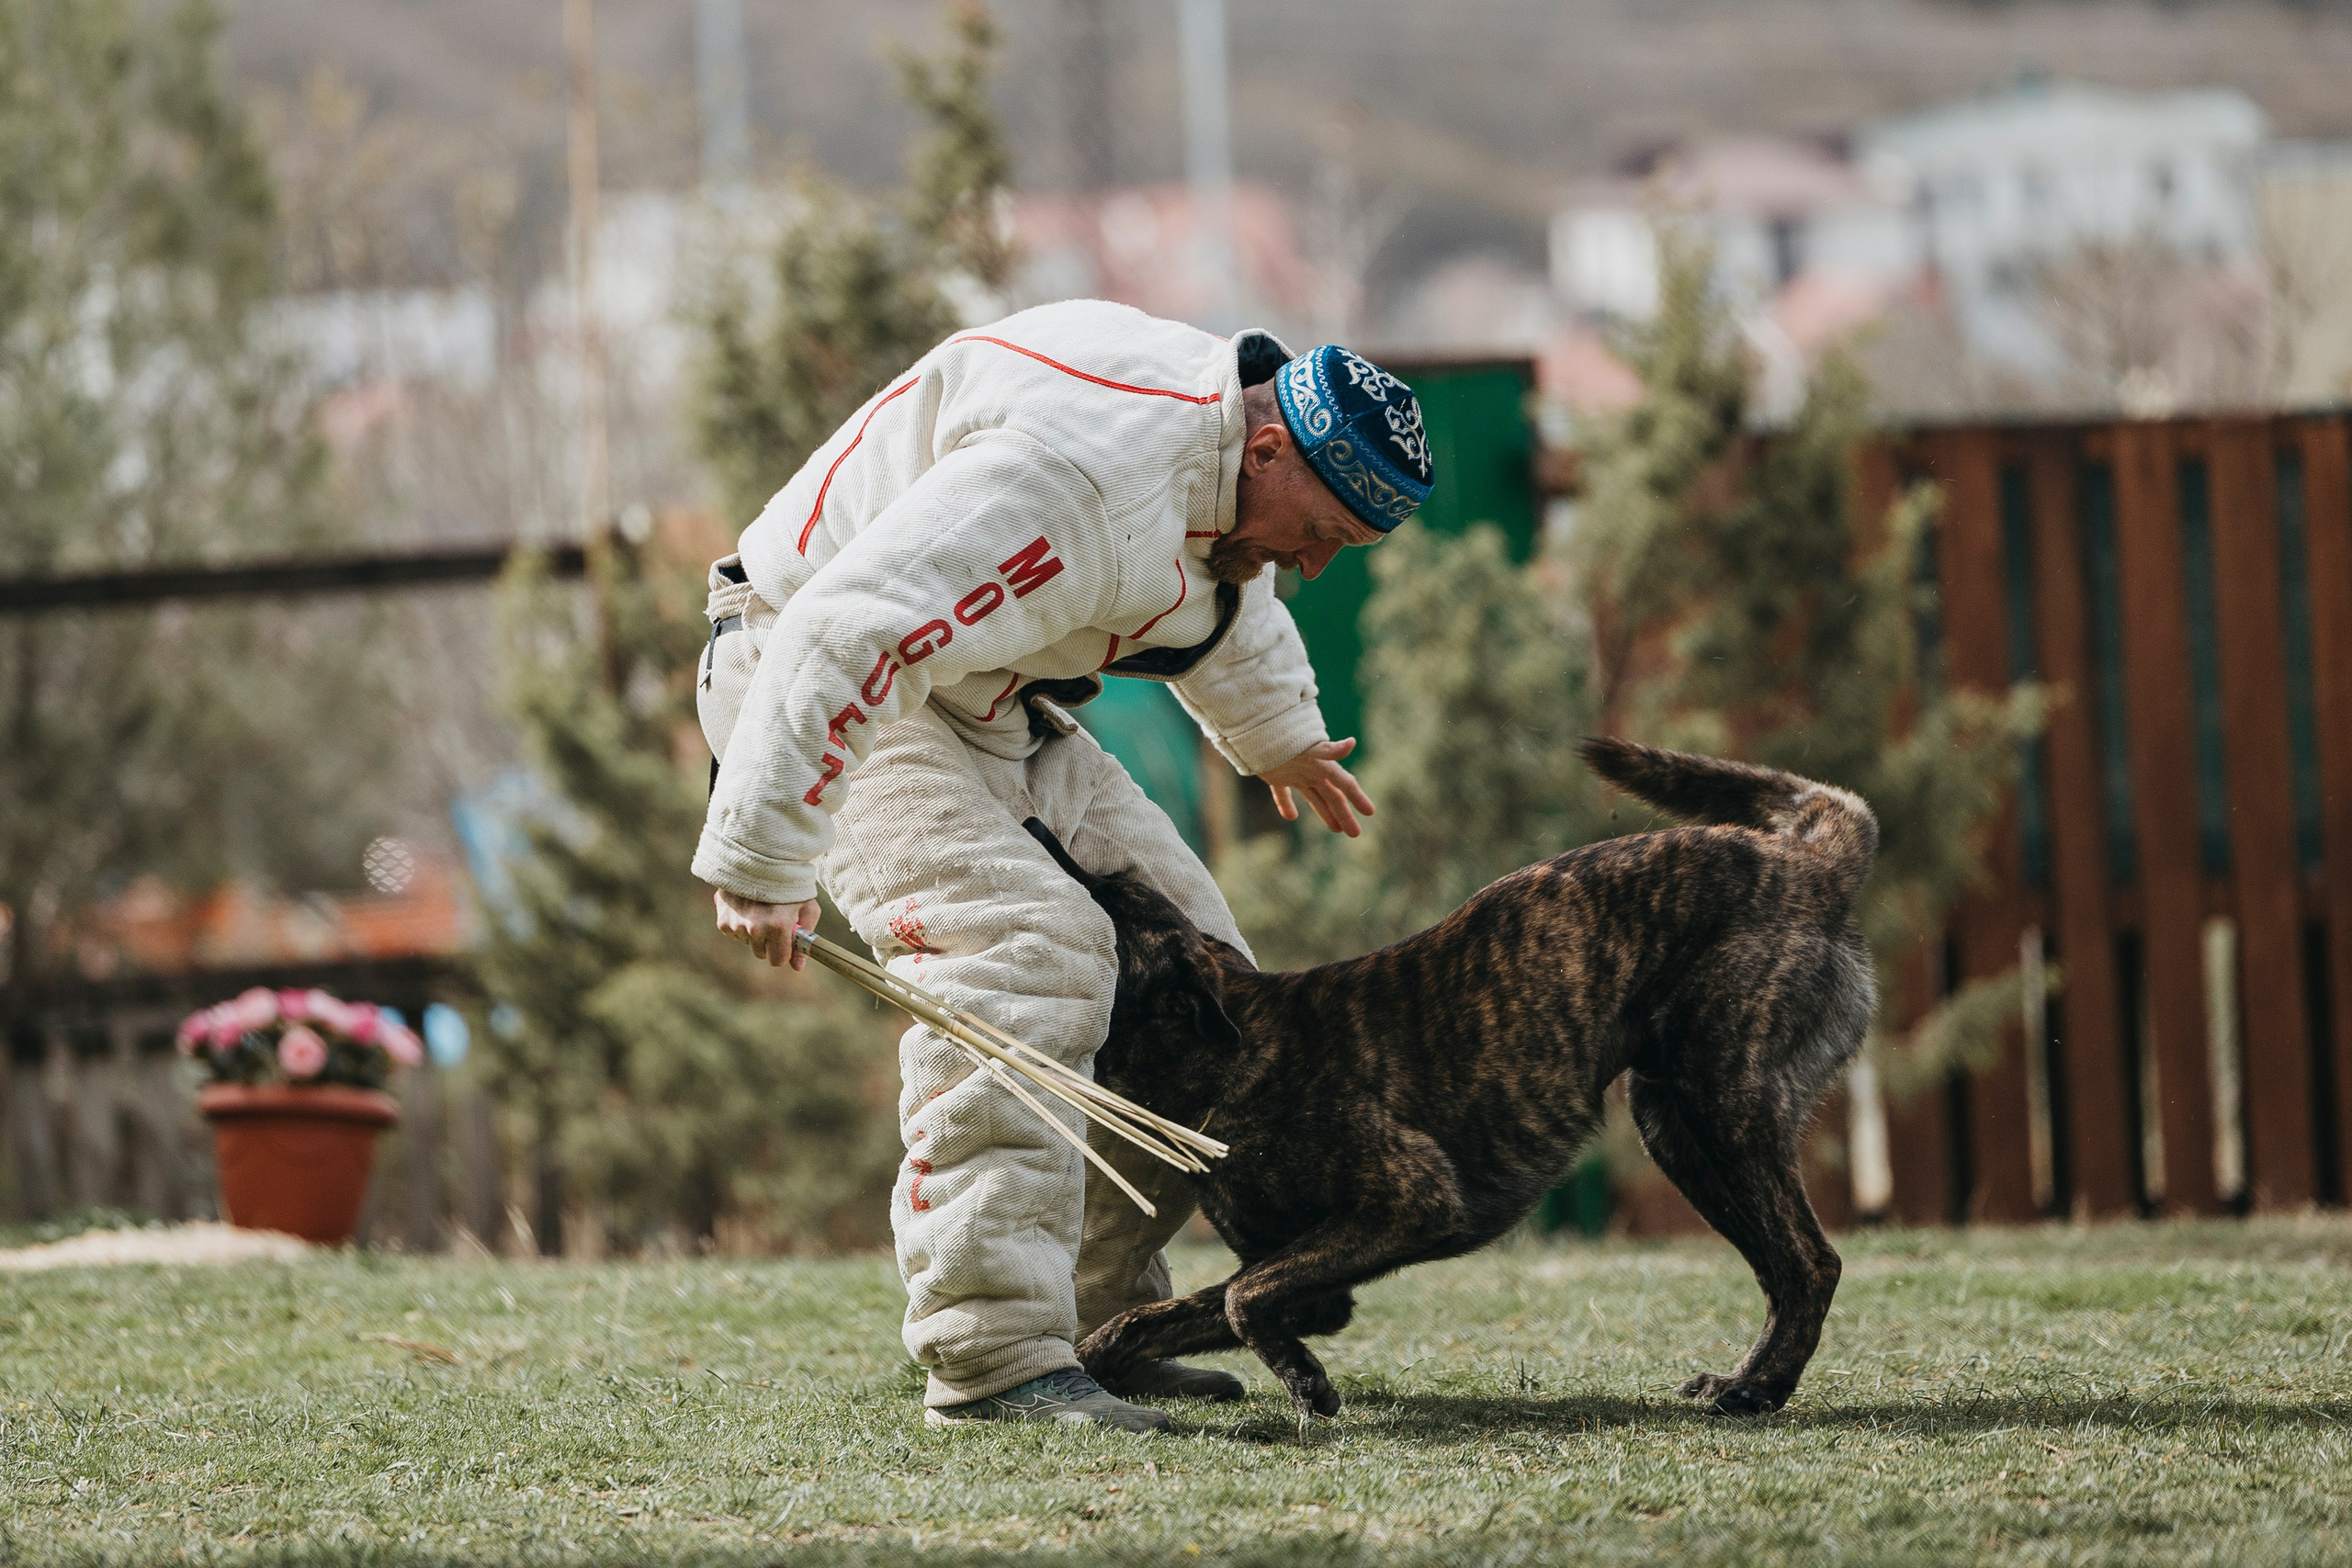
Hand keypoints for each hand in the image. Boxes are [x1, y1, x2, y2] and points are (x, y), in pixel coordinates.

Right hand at [714, 889, 824, 968]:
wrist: (759, 859)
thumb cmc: (789, 885)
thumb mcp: (807, 908)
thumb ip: (804, 939)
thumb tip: (797, 967)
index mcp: (778, 926)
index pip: (777, 960)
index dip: (784, 953)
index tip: (786, 943)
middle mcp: (755, 928)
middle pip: (761, 953)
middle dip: (769, 942)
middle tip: (774, 920)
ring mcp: (736, 925)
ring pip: (748, 943)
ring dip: (754, 933)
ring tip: (761, 909)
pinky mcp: (723, 921)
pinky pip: (735, 934)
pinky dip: (741, 925)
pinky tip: (747, 907)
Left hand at [1256, 737, 1374, 837]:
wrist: (1259, 729)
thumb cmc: (1287, 738)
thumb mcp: (1310, 747)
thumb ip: (1331, 749)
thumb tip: (1352, 743)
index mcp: (1323, 766)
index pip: (1345, 784)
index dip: (1358, 798)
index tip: (1370, 812)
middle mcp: (1312, 771)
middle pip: (1333, 797)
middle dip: (1345, 815)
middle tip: (1355, 833)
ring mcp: (1295, 774)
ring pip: (1314, 797)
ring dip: (1325, 813)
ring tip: (1336, 829)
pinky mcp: (1276, 776)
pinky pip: (1283, 794)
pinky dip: (1286, 805)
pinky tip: (1290, 817)